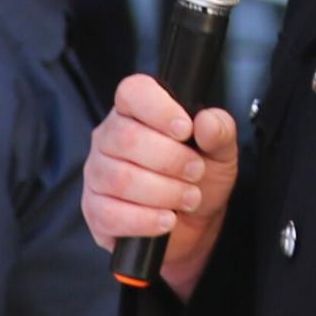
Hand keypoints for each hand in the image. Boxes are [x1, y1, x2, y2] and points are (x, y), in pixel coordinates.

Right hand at [81, 75, 240, 297]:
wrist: (195, 223)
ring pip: (119, 178)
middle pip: (126, 138)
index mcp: (137, 112)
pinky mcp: (94, 209)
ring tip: (189, 198)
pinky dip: (144, 220)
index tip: (185, 129)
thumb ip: (219, 131)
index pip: (132, 92)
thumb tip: (206, 123)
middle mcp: (109, 137)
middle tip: (196, 171)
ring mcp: (97, 173)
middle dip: (170, 159)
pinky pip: (109, 214)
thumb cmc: (200, 178)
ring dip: (163, 192)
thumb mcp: (220, 151)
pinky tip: (166, 220)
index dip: (158, 109)